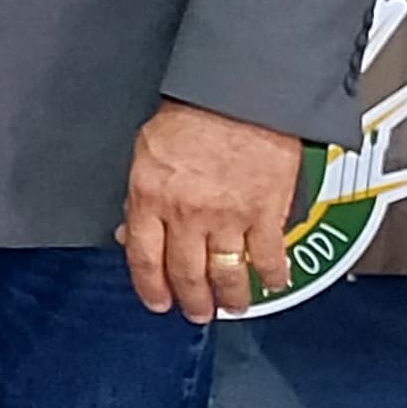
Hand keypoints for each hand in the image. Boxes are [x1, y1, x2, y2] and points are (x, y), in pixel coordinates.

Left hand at [119, 99, 304, 321]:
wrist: (240, 94)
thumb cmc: (192, 114)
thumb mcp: (146, 152)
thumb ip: (140, 197)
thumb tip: (132, 232)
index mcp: (152, 197)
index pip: (143, 258)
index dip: (150, 288)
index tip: (158, 302)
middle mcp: (188, 214)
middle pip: (186, 274)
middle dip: (191, 302)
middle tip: (196, 313)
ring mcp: (230, 217)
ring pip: (228, 274)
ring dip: (230, 297)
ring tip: (231, 305)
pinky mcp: (267, 214)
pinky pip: (271, 257)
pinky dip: (274, 275)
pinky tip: (274, 282)